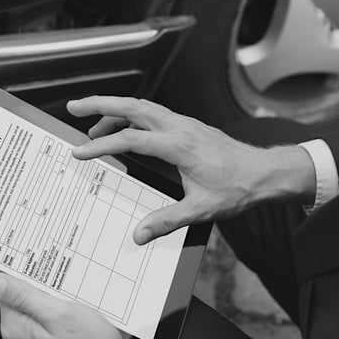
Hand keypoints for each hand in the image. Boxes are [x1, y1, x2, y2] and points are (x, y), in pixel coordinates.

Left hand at [0, 273, 128, 338]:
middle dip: (41, 291)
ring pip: (35, 310)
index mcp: (14, 328)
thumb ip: (22, 296)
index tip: (48, 280)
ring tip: (71, 305)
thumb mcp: (57, 313)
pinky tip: (73, 316)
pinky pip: (45, 323)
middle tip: (63, 292)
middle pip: (21, 300)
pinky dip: (57, 315)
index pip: (8, 290)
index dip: (29, 280)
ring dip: (51, 302)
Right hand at [68, 96, 315, 243]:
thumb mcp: (201, 209)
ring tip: (92, 123)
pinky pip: (154, 113)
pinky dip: (133, 116)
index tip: (81, 153)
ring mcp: (184, 123)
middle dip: (100, 104)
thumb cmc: (237, 188)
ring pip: (143, 107)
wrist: (265, 173)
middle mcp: (180, 127)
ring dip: (115, 109)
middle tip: (73, 107)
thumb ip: (167, 221)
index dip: (103, 145)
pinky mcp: (188, 126)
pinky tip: (125, 129)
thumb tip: (139, 234)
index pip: (132, 139)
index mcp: (179, 146)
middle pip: (133, 107)